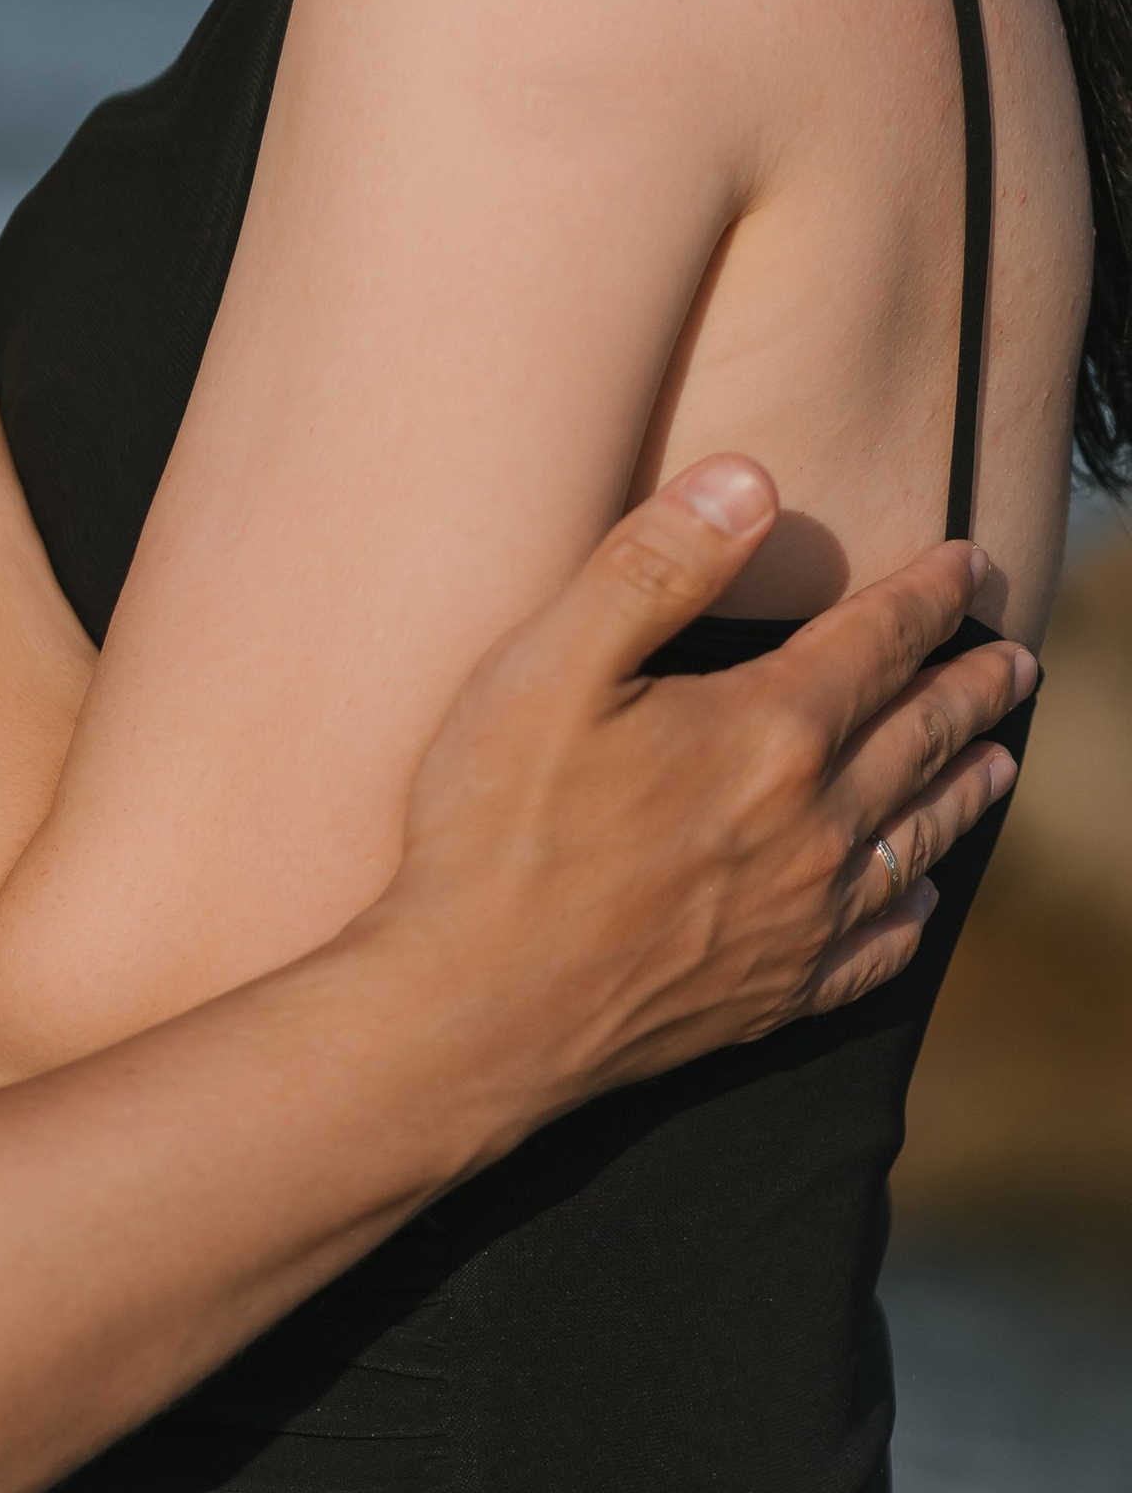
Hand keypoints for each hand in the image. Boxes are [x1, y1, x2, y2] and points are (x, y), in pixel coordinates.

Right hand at [382, 454, 1033, 1116]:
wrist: (473, 1013)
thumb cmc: (494, 826)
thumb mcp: (549, 665)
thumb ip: (654, 564)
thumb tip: (752, 480)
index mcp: (764, 733)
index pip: (875, 642)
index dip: (925, 596)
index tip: (966, 563)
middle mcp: (809, 825)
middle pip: (918, 738)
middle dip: (971, 691)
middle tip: (1018, 663)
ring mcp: (799, 919)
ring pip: (913, 839)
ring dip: (964, 790)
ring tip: (999, 761)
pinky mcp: (774, 995)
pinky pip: (875, 950)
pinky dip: (909, 915)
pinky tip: (916, 903)